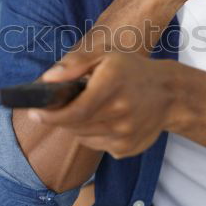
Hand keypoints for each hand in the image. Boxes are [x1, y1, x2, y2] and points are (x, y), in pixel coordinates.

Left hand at [30, 47, 176, 158]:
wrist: (170, 94)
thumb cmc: (132, 71)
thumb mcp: (106, 56)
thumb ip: (75, 64)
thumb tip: (48, 79)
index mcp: (112, 86)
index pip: (75, 110)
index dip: (51, 115)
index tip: (35, 113)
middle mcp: (120, 113)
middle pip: (75, 126)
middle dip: (60, 118)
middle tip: (57, 107)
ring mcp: (125, 134)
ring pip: (83, 137)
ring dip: (76, 126)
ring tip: (87, 109)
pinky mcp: (127, 149)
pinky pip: (96, 145)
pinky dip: (92, 135)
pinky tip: (104, 120)